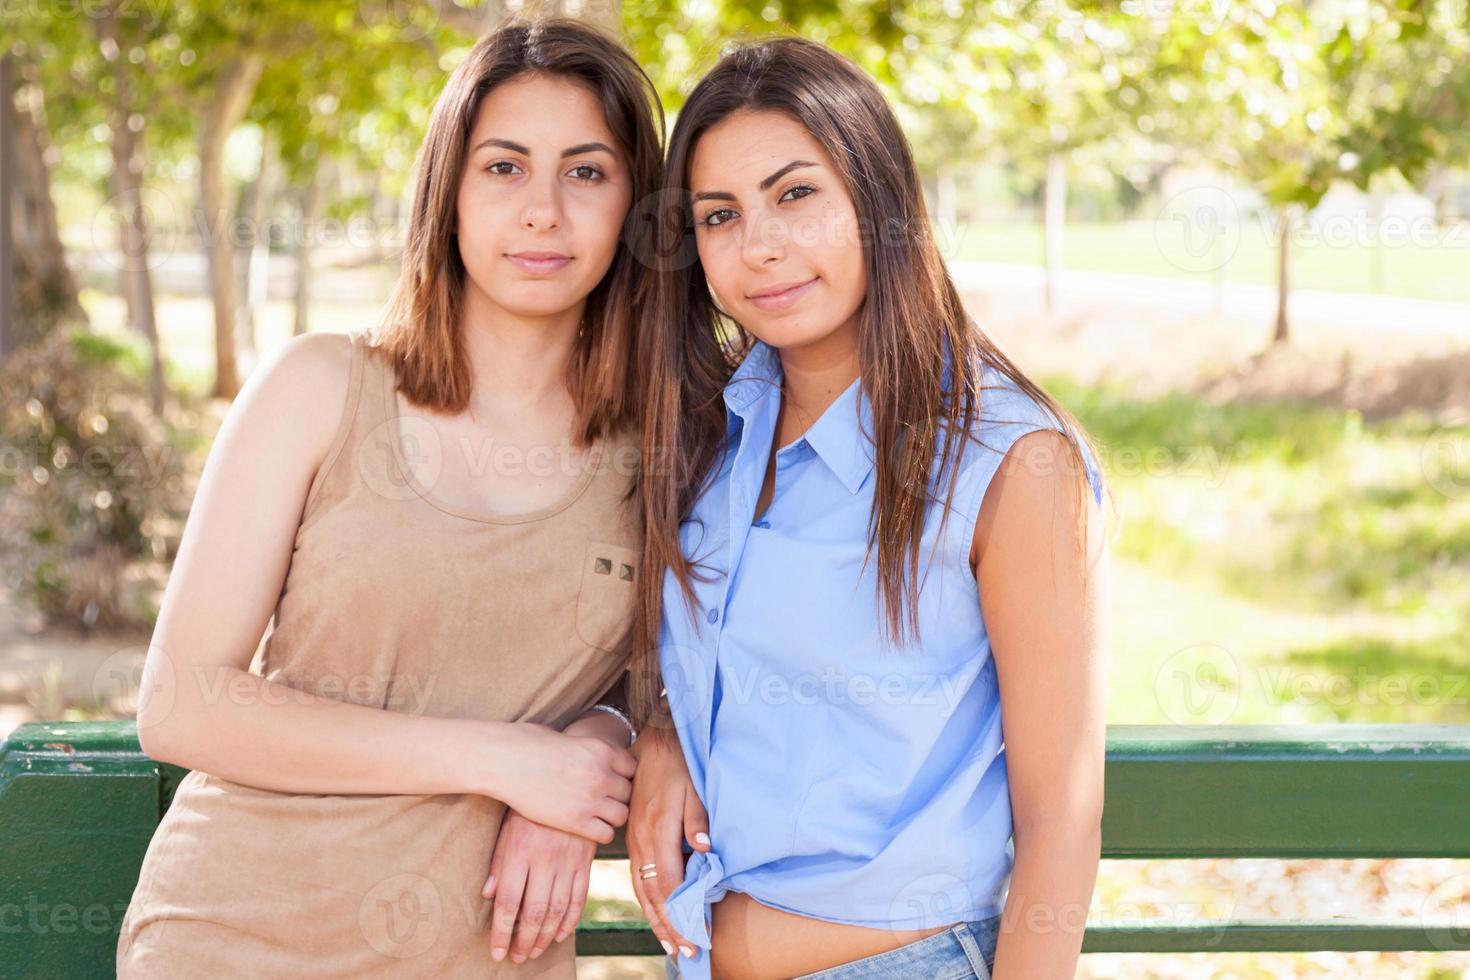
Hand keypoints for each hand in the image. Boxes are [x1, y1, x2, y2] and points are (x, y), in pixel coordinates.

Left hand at [482, 808, 596, 963]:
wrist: (566, 779)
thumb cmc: (528, 805)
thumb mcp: (508, 828)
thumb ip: (499, 862)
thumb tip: (488, 895)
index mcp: (520, 852)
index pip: (510, 902)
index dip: (503, 932)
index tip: (497, 952)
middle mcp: (545, 860)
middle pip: (534, 912)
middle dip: (524, 941)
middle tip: (517, 957)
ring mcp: (568, 861)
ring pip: (557, 910)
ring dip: (545, 936)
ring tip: (534, 951)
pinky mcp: (585, 860)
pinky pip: (579, 897)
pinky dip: (570, 920)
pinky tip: (559, 934)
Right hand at [483, 722, 635, 841]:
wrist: (502, 761)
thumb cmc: (527, 744)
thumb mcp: (568, 739)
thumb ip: (588, 751)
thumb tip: (594, 758)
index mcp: (601, 750)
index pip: (632, 767)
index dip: (621, 774)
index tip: (610, 779)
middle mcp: (601, 775)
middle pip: (629, 792)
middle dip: (617, 795)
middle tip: (602, 799)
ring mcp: (590, 800)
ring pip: (622, 815)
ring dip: (611, 815)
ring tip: (596, 813)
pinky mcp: (576, 822)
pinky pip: (605, 833)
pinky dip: (600, 832)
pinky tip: (587, 826)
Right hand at [626, 728, 709, 960]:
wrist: (655, 743)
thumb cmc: (680, 766)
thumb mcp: (694, 788)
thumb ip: (698, 820)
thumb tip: (705, 849)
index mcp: (658, 830)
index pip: (669, 884)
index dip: (683, 914)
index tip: (698, 936)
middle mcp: (642, 841)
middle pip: (653, 895)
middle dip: (669, 927)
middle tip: (687, 953)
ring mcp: (635, 841)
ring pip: (642, 891)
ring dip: (657, 920)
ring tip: (671, 946)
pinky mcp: (634, 838)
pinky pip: (637, 879)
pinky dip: (647, 903)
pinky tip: (656, 916)